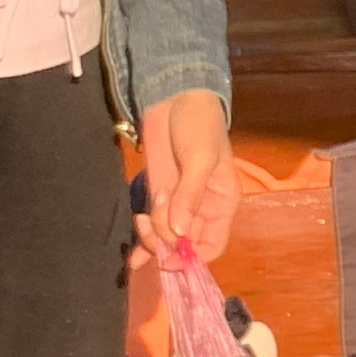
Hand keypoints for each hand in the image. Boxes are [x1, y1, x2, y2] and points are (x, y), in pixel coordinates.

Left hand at [137, 89, 237, 262]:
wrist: (177, 99)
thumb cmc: (200, 126)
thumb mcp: (201, 158)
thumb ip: (189, 194)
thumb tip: (178, 231)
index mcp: (222, 204)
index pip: (212, 245)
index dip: (192, 257)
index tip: (170, 256)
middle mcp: (201, 210)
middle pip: (184, 246)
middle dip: (164, 241)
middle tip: (149, 220)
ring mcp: (176, 203)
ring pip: (164, 237)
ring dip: (150, 231)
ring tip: (147, 204)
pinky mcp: (158, 195)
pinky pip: (152, 225)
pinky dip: (143, 241)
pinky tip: (133, 257)